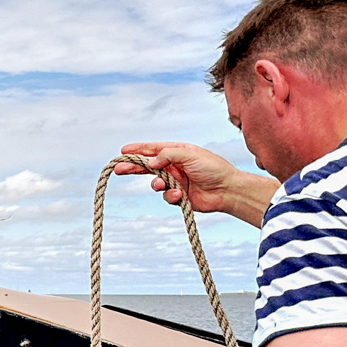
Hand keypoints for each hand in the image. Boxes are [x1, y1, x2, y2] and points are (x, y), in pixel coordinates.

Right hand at [115, 142, 236, 208]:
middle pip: (148, 166)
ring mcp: (177, 181)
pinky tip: (179, 195)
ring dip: (156, 184)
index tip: (123, 152)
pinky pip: (166, 196)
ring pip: (155, 183)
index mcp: (178, 152)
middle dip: (134, 167)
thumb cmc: (213, 168)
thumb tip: (150, 160)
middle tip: (119, 169)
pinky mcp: (179, 196)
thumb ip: (168, 154)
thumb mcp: (190, 154)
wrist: (228, 190)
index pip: (154, 150)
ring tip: (161, 184)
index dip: (138, 150)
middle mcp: (175, 166)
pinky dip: (170, 196)